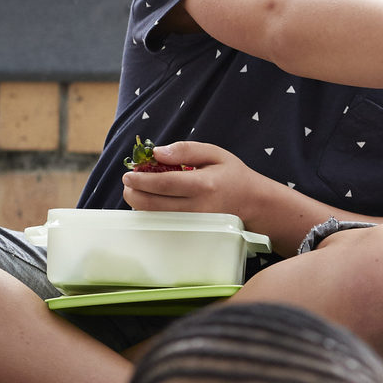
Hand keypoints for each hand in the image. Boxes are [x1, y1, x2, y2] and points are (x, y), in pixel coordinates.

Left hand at [122, 142, 268, 217]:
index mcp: (204, 184)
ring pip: (155, 217)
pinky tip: (152, 202)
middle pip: (154, 205)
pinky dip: (152, 213)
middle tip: (128, 183)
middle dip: (133, 193)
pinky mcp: (193, 233)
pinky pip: (164, 224)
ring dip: (140, 203)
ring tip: (139, 190)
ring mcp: (195, 223)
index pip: (164, 184)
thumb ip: (186, 149)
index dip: (141, 180)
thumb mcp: (215, 153)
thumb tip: (157, 152)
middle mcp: (198, 207)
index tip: (129, 174)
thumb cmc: (233, 176)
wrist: (254, 204)